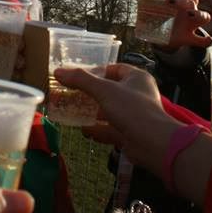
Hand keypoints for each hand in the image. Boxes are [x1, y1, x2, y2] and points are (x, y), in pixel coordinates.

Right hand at [54, 63, 177, 169]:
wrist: (152, 143)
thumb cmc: (131, 109)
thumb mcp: (104, 90)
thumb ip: (81, 80)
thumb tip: (58, 72)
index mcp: (137, 78)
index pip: (115, 69)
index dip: (97, 71)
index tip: (80, 77)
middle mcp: (137, 94)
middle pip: (110, 90)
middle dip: (91, 94)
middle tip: (72, 95)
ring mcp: (134, 115)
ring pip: (110, 111)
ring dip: (93, 112)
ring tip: (73, 112)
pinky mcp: (130, 133)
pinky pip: (111, 129)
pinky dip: (98, 129)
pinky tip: (84, 130)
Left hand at [132, 0, 211, 48]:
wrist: (165, 35)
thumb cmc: (163, 14)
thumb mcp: (155, 6)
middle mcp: (191, 10)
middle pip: (195, 2)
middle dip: (184, 1)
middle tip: (169, 1)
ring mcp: (192, 24)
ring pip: (204, 17)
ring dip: (199, 15)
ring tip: (189, 15)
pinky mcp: (191, 38)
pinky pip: (204, 40)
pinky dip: (206, 41)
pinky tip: (205, 40)